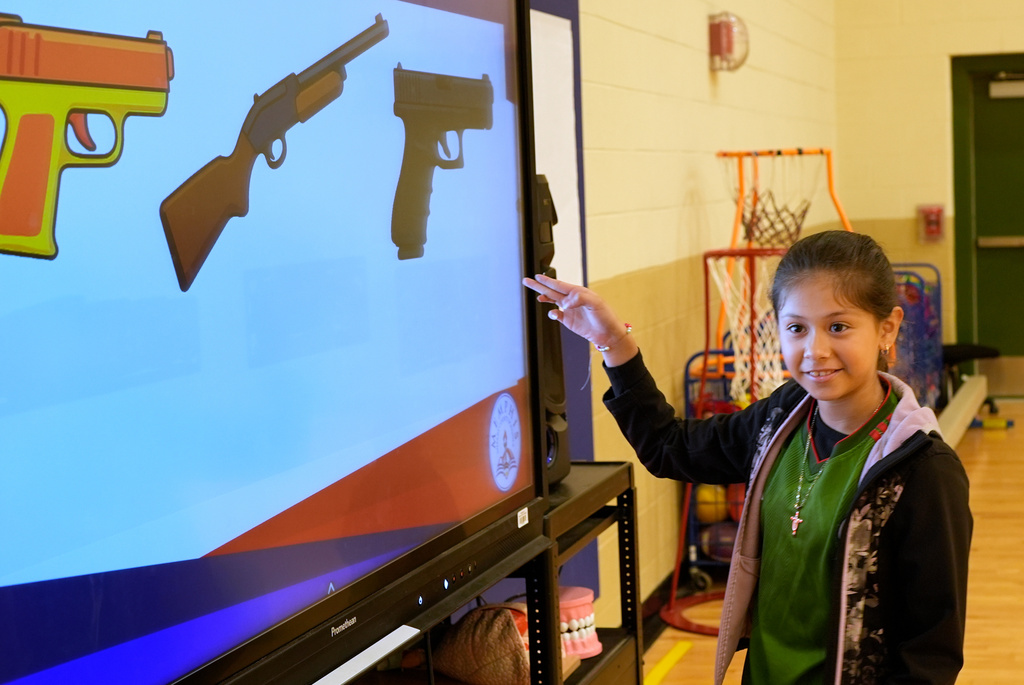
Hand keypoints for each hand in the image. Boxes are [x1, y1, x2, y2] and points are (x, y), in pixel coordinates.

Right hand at [522, 273, 637, 364]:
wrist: (609, 334)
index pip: (559, 285)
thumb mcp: (596, 303)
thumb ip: (580, 298)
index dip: (547, 281)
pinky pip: (556, 315)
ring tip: (535, 294)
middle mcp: (572, 300)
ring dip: (543, 297)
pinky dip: (552, 313)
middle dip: (539, 286)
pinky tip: (550, 312)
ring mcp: (570, 310)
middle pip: (552, 291)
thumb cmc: (606, 317)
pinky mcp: (569, 321)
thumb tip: (564, 302)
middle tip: (527, 281)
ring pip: (552, 301)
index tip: (537, 277)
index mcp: (578, 292)